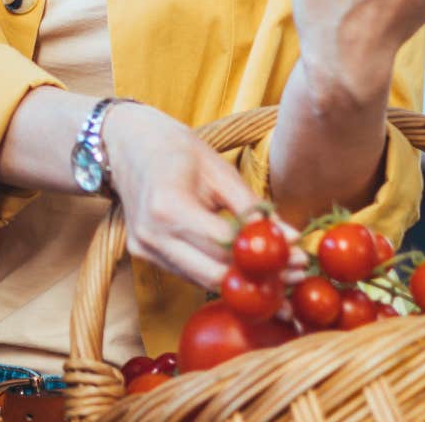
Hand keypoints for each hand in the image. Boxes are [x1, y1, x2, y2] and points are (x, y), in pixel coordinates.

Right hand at [103, 103, 302, 288]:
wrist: (124, 142)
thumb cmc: (175, 147)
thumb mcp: (219, 170)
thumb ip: (252, 208)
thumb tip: (290, 239)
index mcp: (168, 206)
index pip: (225, 247)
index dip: (266, 259)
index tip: (300, 260)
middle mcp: (151, 235)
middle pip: (213, 275)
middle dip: (258, 281)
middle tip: (297, 277)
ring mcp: (143, 248)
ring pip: (201, 280)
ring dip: (241, 283)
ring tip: (281, 278)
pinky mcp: (143, 254)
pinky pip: (188, 272)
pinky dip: (218, 274)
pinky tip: (246, 272)